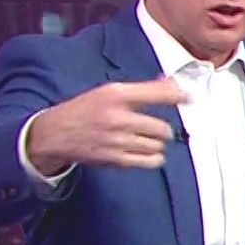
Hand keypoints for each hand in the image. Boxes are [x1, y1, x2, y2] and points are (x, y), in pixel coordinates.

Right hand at [26, 78, 186, 173]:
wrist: (55, 134)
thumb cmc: (85, 110)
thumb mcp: (108, 93)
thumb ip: (141, 90)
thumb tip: (171, 83)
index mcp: (115, 95)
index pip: (156, 93)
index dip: (177, 95)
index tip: (189, 97)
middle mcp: (118, 117)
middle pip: (162, 128)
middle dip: (163, 130)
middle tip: (155, 129)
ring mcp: (117, 140)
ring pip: (158, 145)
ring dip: (157, 144)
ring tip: (146, 140)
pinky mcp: (116, 159)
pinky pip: (150, 161)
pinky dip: (154, 158)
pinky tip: (147, 153)